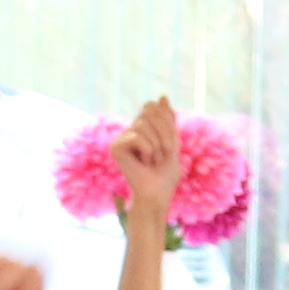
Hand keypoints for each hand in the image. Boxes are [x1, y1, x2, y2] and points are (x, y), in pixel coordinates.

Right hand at [114, 97, 184, 239]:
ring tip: (153, 160)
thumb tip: (162, 96)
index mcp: (144, 128)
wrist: (158, 194)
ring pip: (142, 123)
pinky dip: (147, 149)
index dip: (166, 121)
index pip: (154, 106)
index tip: (170, 144)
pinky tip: (143, 163)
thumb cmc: (166, 174)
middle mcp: (130, 131)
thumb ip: (167, 118)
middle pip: (148, 110)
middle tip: (163, 154)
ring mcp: (122, 139)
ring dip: (156, 144)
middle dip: (163, 132)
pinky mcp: (115, 147)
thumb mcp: (173, 141)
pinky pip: (136, 136)